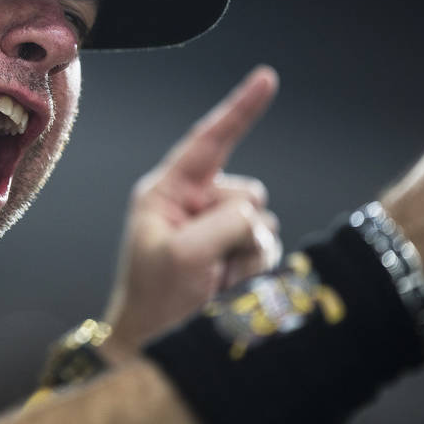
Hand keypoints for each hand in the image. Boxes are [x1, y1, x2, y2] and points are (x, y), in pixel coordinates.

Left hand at [101, 66, 281, 360]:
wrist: (156, 346)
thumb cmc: (156, 298)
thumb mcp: (184, 253)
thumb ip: (225, 221)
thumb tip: (255, 216)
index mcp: (166, 191)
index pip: (209, 141)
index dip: (240, 109)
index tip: (268, 78)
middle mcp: (192, 203)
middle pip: (246, 194)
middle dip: (239, 230)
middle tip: (207, 266)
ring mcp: (214, 230)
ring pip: (260, 225)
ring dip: (245, 256)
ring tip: (211, 281)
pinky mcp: (231, 254)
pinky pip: (264, 249)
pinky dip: (251, 269)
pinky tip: (224, 287)